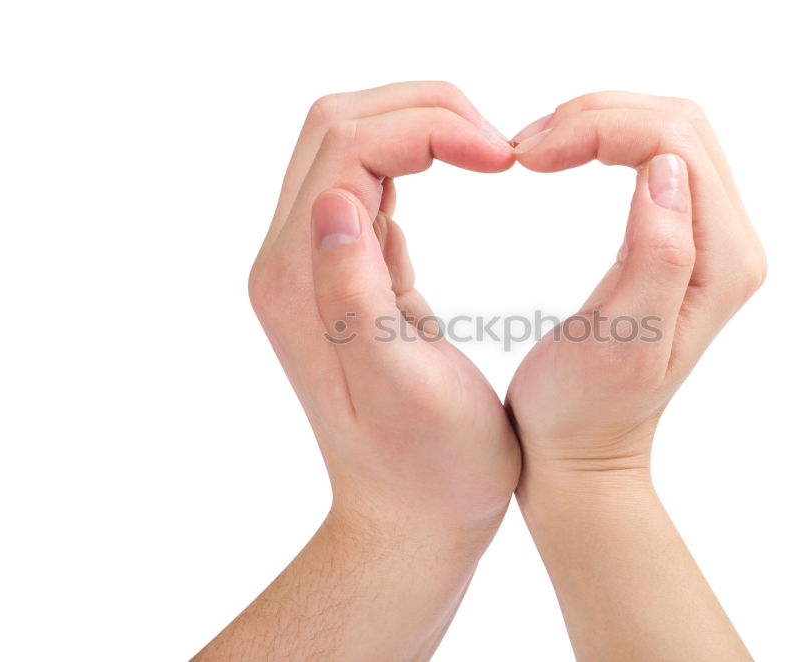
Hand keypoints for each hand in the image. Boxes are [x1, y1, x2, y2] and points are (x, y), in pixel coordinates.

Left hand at [197, 82, 519, 660]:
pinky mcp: (343, 276)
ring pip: (352, 146)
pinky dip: (414, 162)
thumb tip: (338, 202)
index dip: (428, 126)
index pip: (348, 146)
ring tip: (488, 154)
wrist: (409, 518)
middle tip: (498, 146)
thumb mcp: (402, 389)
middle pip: (340, 126)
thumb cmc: (431, 469)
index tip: (502, 155)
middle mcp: (291, 263)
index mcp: (302, 283)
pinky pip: (366, 185)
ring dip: (420, 128)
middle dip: (423, 110)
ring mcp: (313, 267)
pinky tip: (458, 180)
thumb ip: (357, 295)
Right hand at [507, 92, 765, 478]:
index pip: (674, 143)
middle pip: (677, 124)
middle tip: (526, 148)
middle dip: (597, 116)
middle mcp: (730, 243)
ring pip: (665, 133)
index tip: (528, 156)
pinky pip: (652, 157)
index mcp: (723, 263)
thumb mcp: (621, 343)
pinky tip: (563, 158)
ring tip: (534, 150)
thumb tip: (665, 171)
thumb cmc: (585, 409)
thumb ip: (658, 257)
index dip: (599, 128)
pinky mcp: (679, 239)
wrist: (583, 449)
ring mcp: (708, 239)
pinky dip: (603, 141)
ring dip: (597, 123)